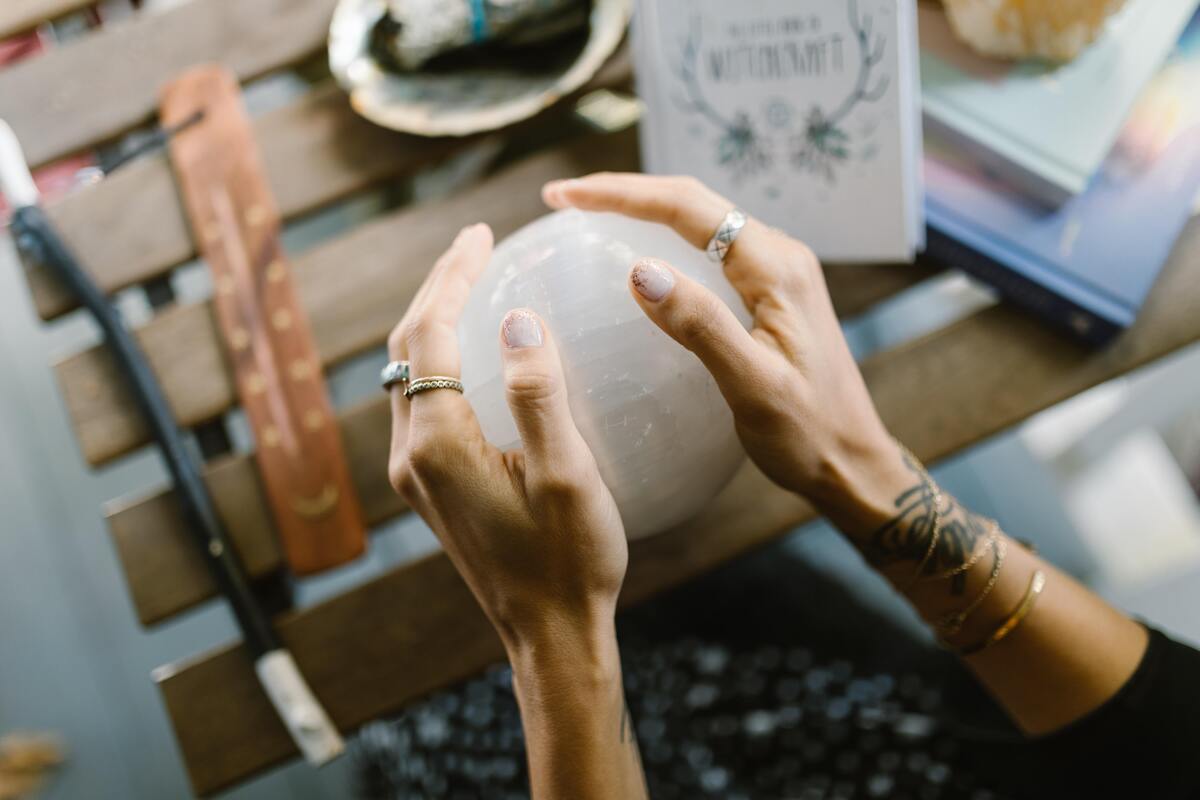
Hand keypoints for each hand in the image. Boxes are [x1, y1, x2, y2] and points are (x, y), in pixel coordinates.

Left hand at [386, 223, 626, 651]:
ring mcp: (416, 473)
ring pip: (408, 374)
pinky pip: (423, 402)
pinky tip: (477, 350)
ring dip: (434, 322)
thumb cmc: (570, 561)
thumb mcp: (568, 476)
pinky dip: (442, 358)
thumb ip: (538, 394)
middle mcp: (412, 454)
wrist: (549, 635)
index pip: (428, 335)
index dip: (452, 277)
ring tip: (473, 281)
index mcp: (438, 445)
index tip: (483, 234)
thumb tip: (514, 319)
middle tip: (476, 244)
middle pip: (406, 348)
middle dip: (436, 288)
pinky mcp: (431, 486)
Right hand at [542, 174, 905, 527]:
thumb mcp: (752, 387)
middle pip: (693, 203)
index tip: (565, 197)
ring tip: (588, 215)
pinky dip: (664, 241)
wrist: (853, 463)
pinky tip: (637, 259)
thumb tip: (639, 270)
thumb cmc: (807, 434)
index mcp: (776, 268)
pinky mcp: (770, 296)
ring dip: (643, 211)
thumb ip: (700, 326)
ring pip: (700, 222)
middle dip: (625, 193)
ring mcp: (777, 274)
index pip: (688, 208)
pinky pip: (709, 253)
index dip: (622, 194)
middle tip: (563, 199)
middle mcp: (779, 256)